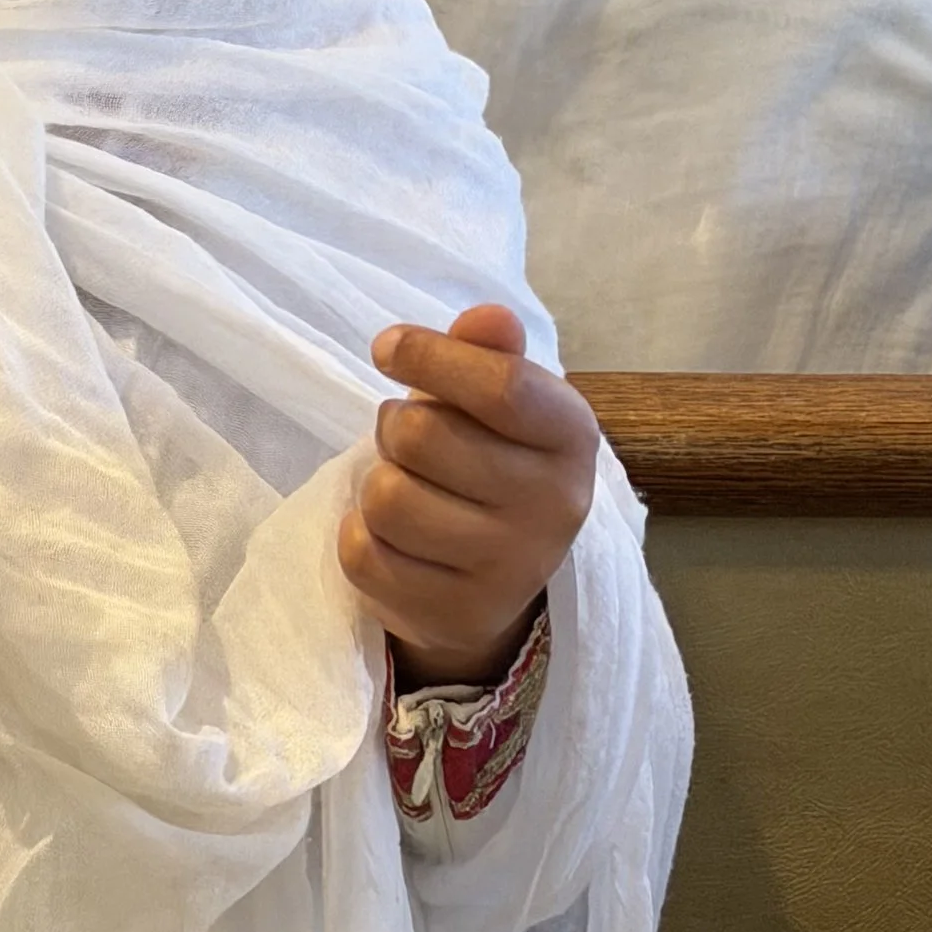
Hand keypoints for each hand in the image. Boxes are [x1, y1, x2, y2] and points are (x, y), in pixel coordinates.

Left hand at [340, 303, 596, 684]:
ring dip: (377, 483)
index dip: (430, 356)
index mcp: (572, 436)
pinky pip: (364, 554)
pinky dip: (360, 536)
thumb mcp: (498, 403)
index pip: (501, 386)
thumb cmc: (488, 463)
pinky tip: (393, 538)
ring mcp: (511, 568)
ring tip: (405, 487)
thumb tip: (488, 317)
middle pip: (421, 435)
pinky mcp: (458, 614)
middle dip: (394, 427)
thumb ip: (487, 354)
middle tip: (408, 439)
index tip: (388, 348)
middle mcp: (555, 505)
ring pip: (388, 497)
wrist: (496, 579)